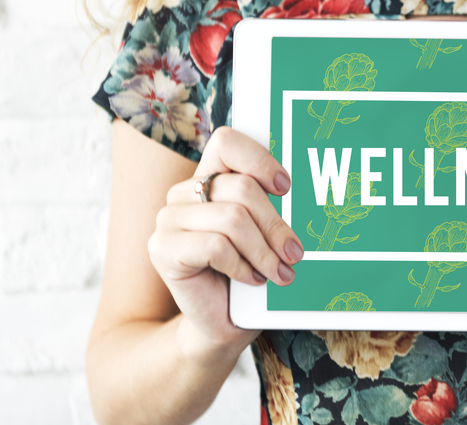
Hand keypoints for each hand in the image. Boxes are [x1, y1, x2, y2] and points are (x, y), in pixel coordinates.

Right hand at [147, 127, 303, 356]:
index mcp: (208, 179)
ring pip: (232, 219)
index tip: (285, 187)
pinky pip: (215, 245)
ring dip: (263, 250)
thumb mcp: (263, 233)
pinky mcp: (161, 249)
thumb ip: (270, 206)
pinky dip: (241, 265)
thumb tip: (305, 191)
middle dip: (275, 224)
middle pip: (241, 189)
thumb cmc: (249, 274)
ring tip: (278, 272)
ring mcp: (168, 220)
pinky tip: (250, 279)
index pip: (226, 142)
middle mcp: (184, 193)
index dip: (259, 159)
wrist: (221, 324)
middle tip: (294, 253)